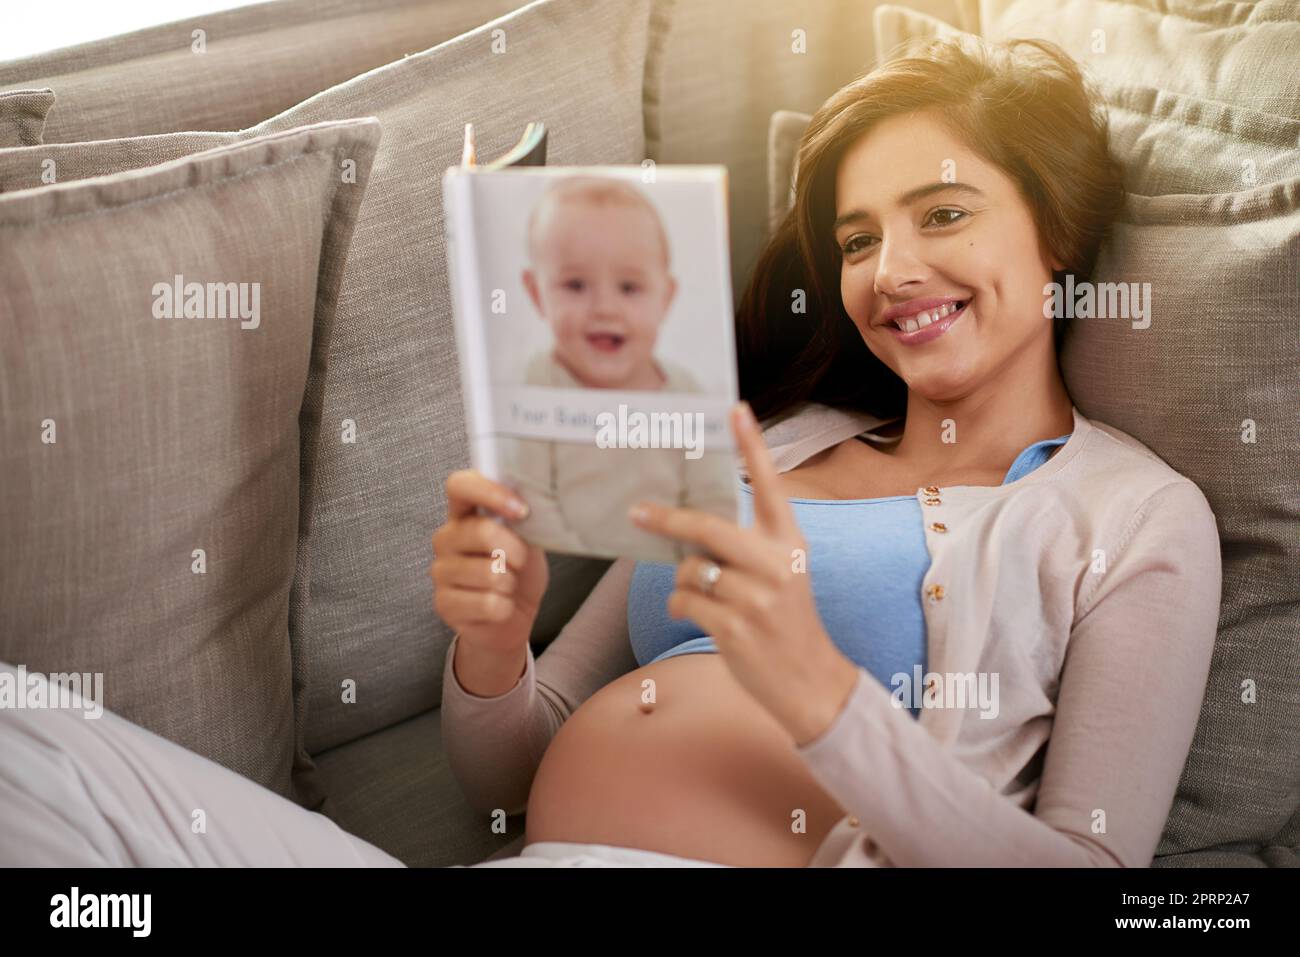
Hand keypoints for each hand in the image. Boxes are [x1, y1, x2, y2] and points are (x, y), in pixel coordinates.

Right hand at [432, 470, 548, 656]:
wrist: (513, 616)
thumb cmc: (519, 571)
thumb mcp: (527, 540)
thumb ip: (521, 520)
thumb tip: (527, 506)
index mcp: (464, 514)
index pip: (460, 485)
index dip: (490, 493)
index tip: (521, 511)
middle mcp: (445, 538)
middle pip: (481, 531)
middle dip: (515, 551)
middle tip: (520, 562)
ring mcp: (440, 571)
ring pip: (488, 572)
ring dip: (510, 583)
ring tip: (507, 585)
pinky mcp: (443, 604)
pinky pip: (487, 603)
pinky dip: (505, 607)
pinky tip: (500, 605)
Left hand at [628, 402, 859, 745]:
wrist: (810, 682)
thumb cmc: (786, 620)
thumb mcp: (781, 573)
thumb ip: (747, 545)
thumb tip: (688, 527)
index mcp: (789, 541)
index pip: (768, 485)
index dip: (751, 445)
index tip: (735, 409)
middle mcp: (777, 564)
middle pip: (707, 528)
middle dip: (666, 520)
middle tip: (636, 511)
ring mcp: (757, 598)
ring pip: (691, 570)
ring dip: (685, 582)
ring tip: (706, 596)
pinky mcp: (736, 628)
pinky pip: (685, 601)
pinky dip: (683, 606)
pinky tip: (703, 616)